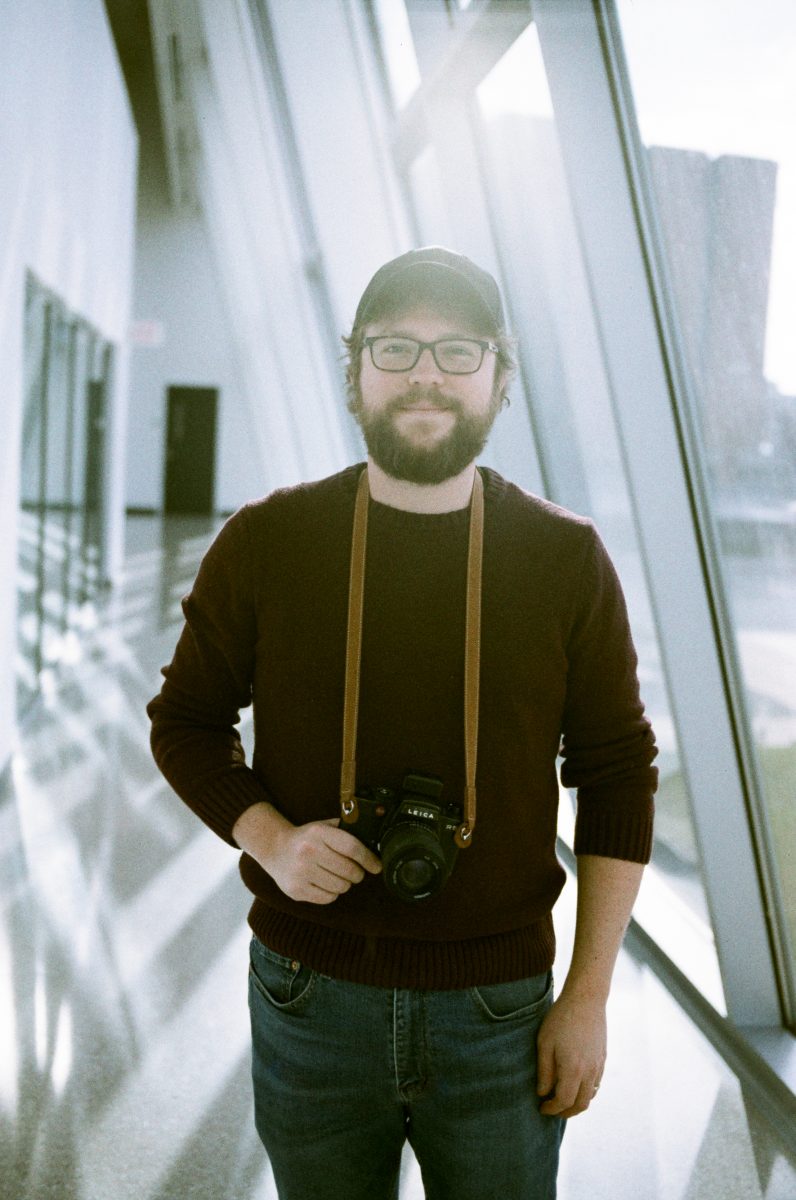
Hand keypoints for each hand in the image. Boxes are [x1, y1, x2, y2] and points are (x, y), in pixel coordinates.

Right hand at [261, 817, 381, 904]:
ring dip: (345, 884)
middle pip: (349, 870)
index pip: (352, 848)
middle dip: (358, 874)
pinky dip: (332, 893)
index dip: (369, 859)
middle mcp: (309, 851)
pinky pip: (328, 898)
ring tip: (337, 876)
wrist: (274, 848)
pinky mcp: (296, 890)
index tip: (376, 866)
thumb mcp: (323, 826)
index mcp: (318, 833)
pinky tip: (325, 883)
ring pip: (341, 887)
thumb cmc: (306, 839)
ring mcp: (301, 872)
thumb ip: (345, 830)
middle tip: (355, 872)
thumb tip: (374, 842)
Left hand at [536, 991, 606, 1117]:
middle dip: (565, 1112)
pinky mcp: (603, 1058)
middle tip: (552, 1109)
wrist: (586, 1000)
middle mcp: (589, 1072)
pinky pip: (596, 1084)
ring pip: (591, 1096)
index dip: (552, 1109)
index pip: (564, 1101)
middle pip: (580, 1105)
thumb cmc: (561, 1019)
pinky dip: (586, 1091)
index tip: (541, 1107)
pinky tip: (575, 1084)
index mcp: (573, 1070)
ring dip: (577, 1103)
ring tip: (562, 1100)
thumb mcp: (544, 1043)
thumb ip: (544, 1071)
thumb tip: (543, 1093)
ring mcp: (599, 1066)